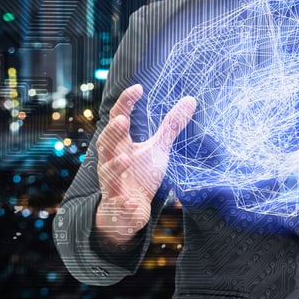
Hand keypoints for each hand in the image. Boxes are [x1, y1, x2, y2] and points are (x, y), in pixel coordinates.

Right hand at [95, 84, 195, 244]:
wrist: (128, 210)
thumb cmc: (140, 174)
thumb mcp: (158, 148)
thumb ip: (170, 126)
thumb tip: (190, 100)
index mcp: (121, 144)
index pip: (119, 119)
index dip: (126, 104)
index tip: (137, 88)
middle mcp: (112, 160)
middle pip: (107, 144)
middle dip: (113, 133)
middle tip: (122, 120)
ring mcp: (113, 183)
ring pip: (109, 172)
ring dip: (115, 165)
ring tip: (125, 158)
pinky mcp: (118, 203)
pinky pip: (119, 203)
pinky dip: (124, 202)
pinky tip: (131, 202)